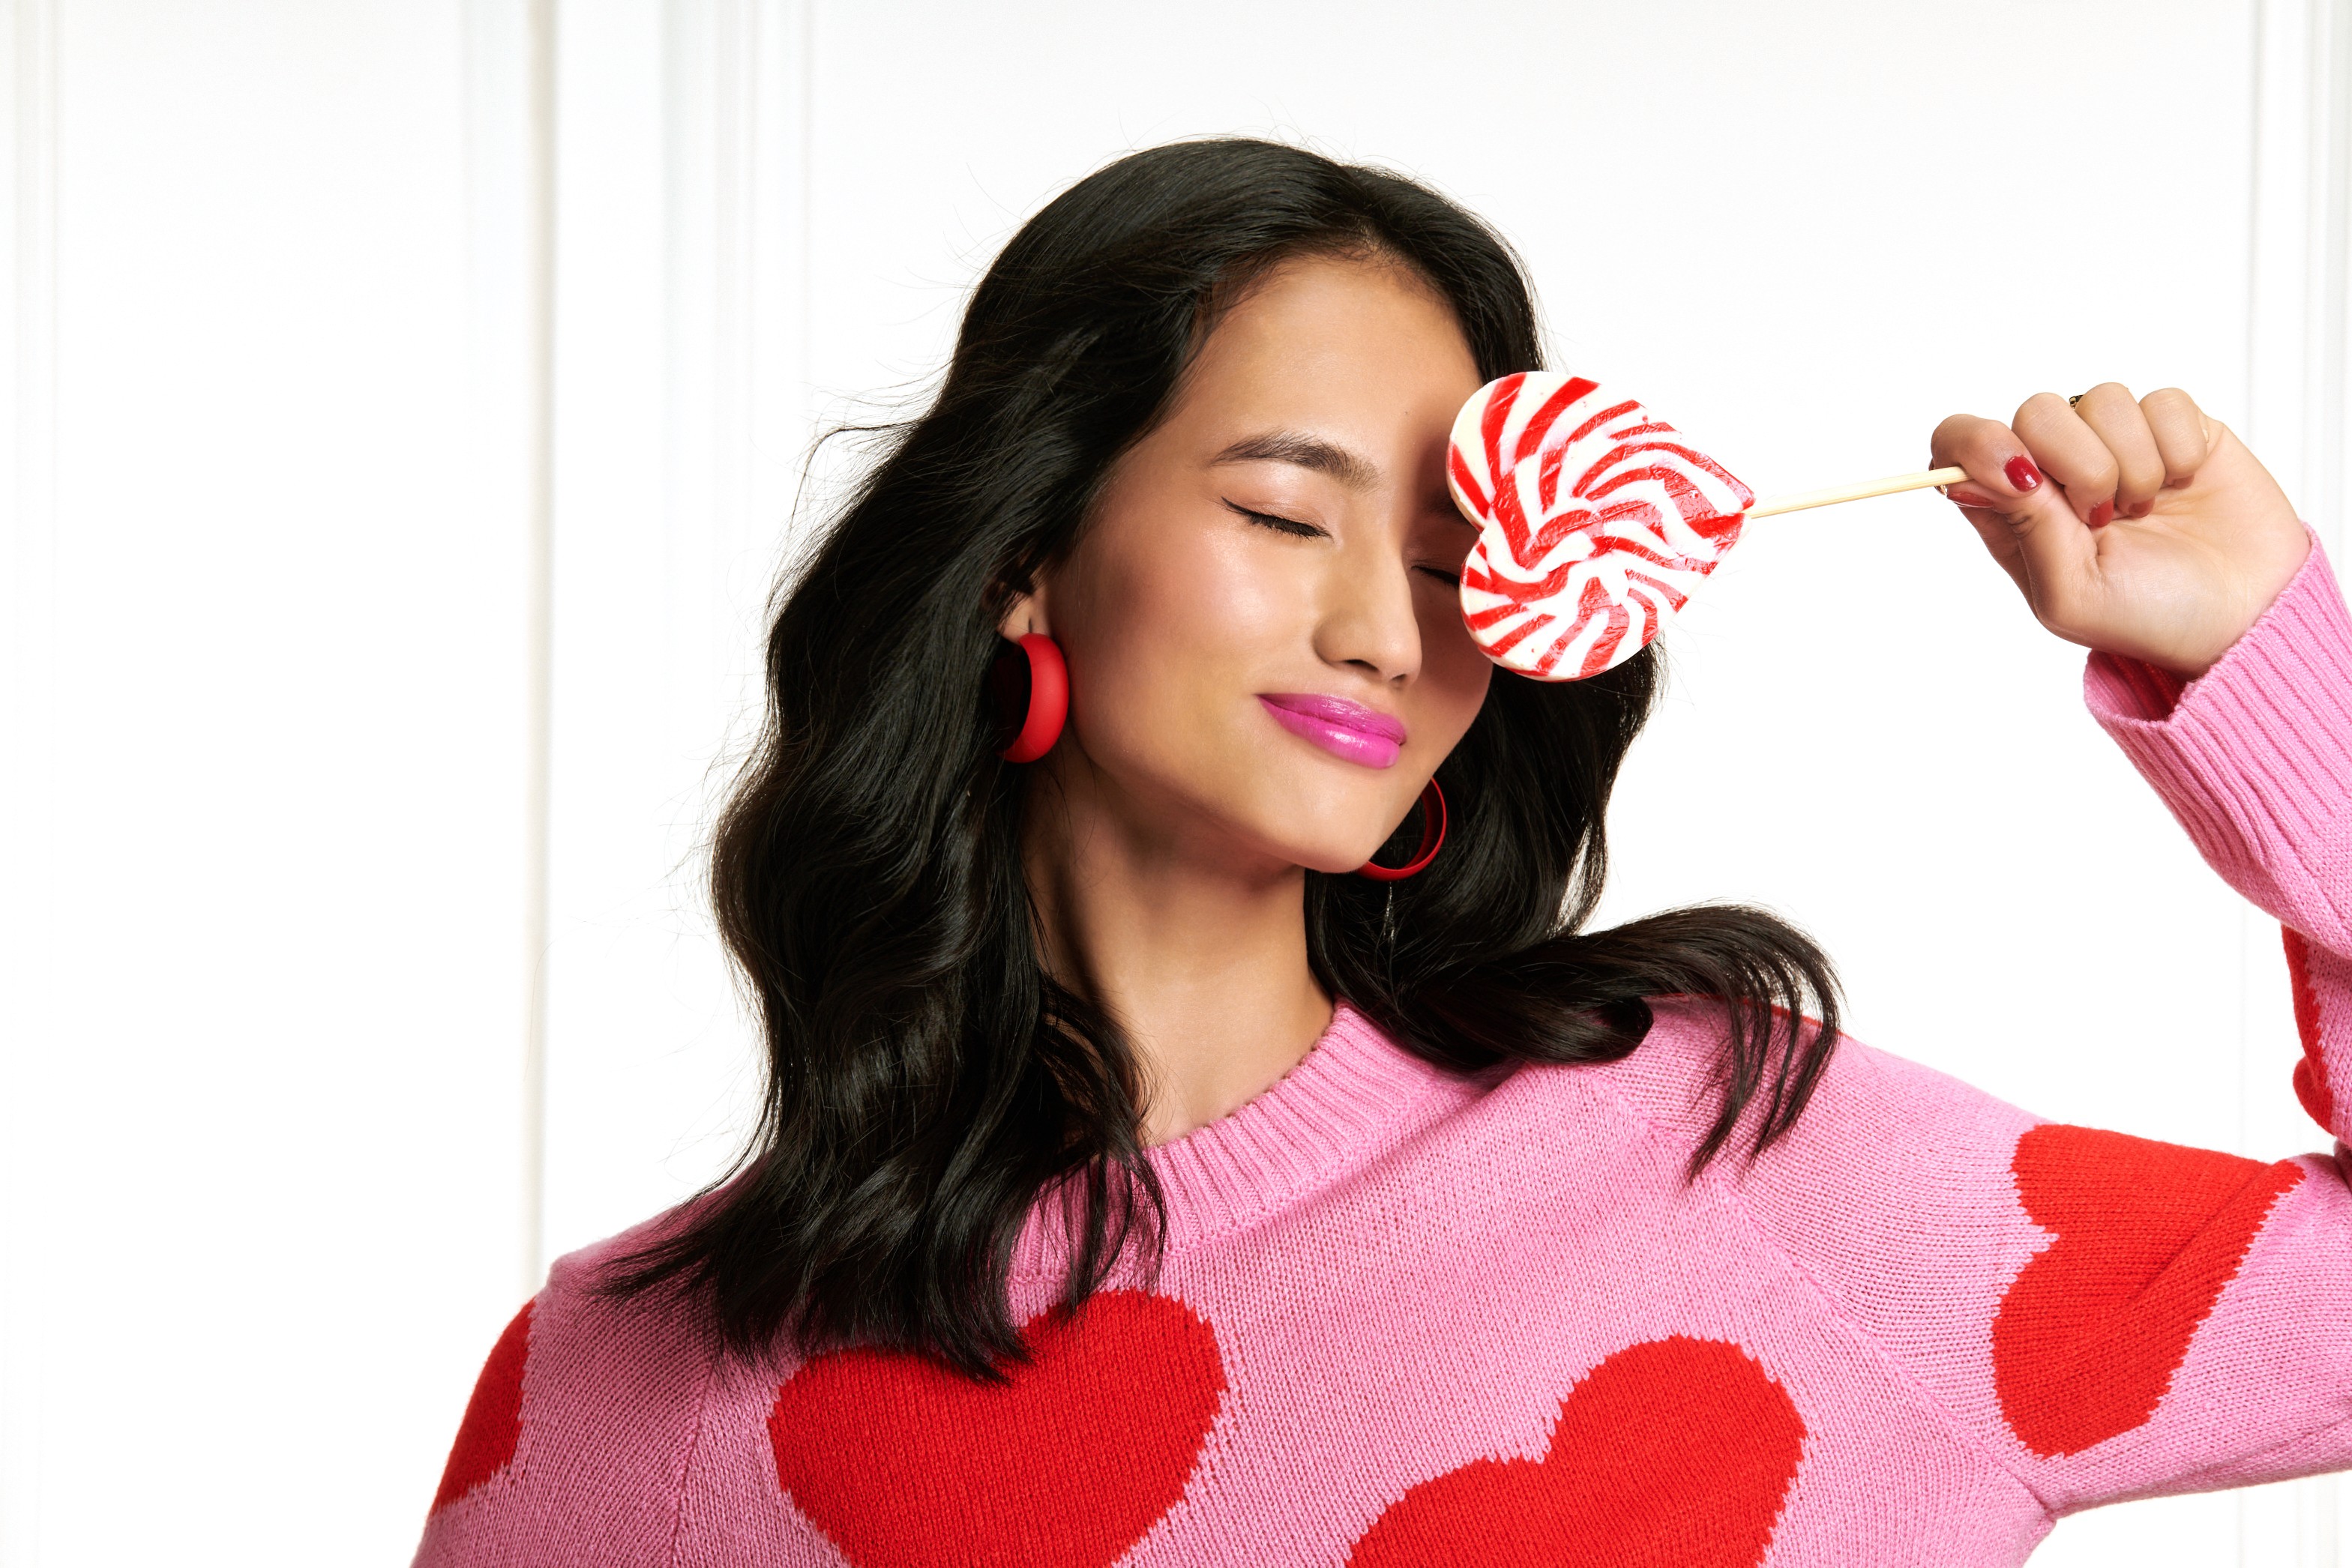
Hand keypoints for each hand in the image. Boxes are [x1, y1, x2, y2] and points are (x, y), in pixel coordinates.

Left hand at [1931, 385, 2308, 676]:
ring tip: (2146, 509)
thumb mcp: (2071, 594)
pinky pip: (2162, 401)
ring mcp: (2114, 441)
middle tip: (2105, 518)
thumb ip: (2025, 527)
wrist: (2246, 614)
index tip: (2018, 475)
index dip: (1977, 443)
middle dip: (2077, 466)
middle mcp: (2055, 467)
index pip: (1960, 443)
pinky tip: (2183, 484)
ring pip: (2102, 398)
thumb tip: (1972, 474)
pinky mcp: (2173, 425)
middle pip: (2034, 412)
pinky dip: (2177, 448)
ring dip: (2132, 464)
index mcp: (2013, 509)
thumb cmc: (2149, 616)